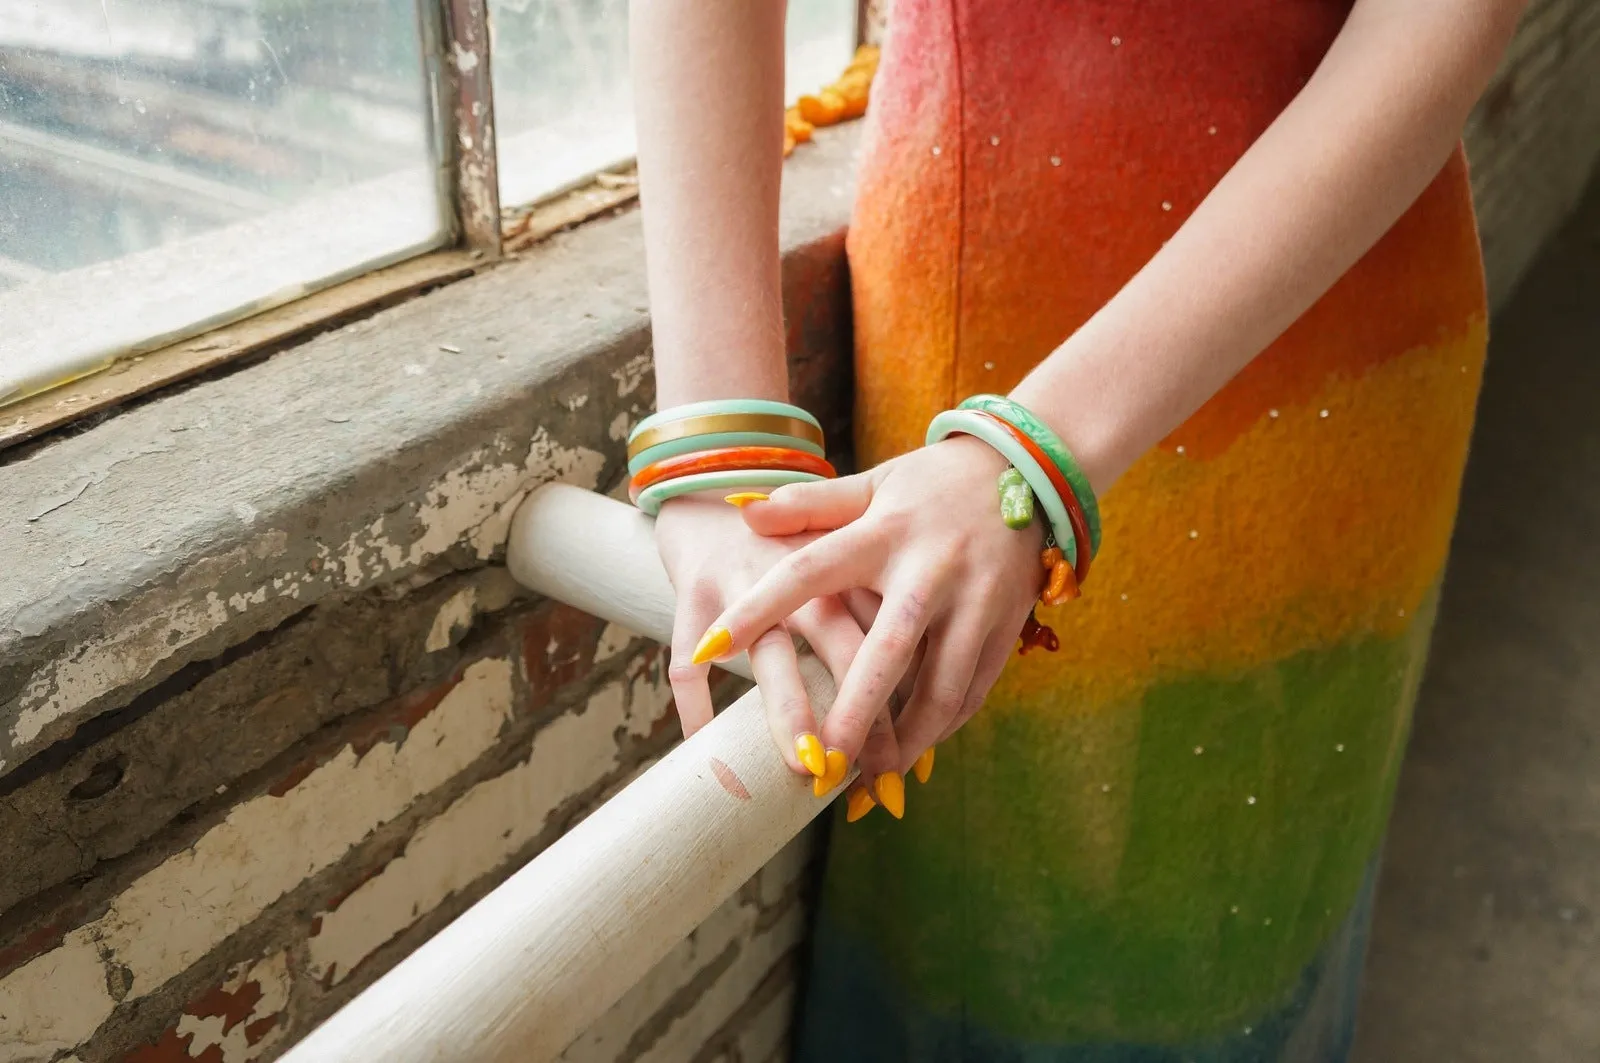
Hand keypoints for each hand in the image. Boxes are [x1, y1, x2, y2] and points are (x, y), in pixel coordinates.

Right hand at [653, 495, 904, 787]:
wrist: (714, 483)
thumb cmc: (791, 537)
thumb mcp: (842, 553)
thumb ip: (878, 610)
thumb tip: (931, 705)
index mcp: (848, 559)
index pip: (889, 627)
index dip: (909, 691)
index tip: (923, 752)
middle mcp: (801, 569)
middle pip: (839, 645)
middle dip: (860, 715)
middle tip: (877, 776)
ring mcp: (744, 580)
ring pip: (769, 651)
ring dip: (788, 711)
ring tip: (805, 764)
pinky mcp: (693, 589)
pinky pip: (689, 653)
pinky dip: (694, 700)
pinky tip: (703, 743)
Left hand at [694, 435, 1045, 804]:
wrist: (1030, 465)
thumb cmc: (933, 484)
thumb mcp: (873, 483)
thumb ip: (810, 504)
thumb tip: (743, 512)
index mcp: (884, 532)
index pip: (807, 571)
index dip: (756, 608)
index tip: (707, 648)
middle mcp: (931, 570)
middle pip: (890, 651)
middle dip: (857, 711)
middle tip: (823, 761)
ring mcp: (975, 602)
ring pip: (942, 686)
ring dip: (907, 739)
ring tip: (871, 779)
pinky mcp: (1007, 626)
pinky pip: (973, 689)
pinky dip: (942, 725)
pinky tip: (913, 750)